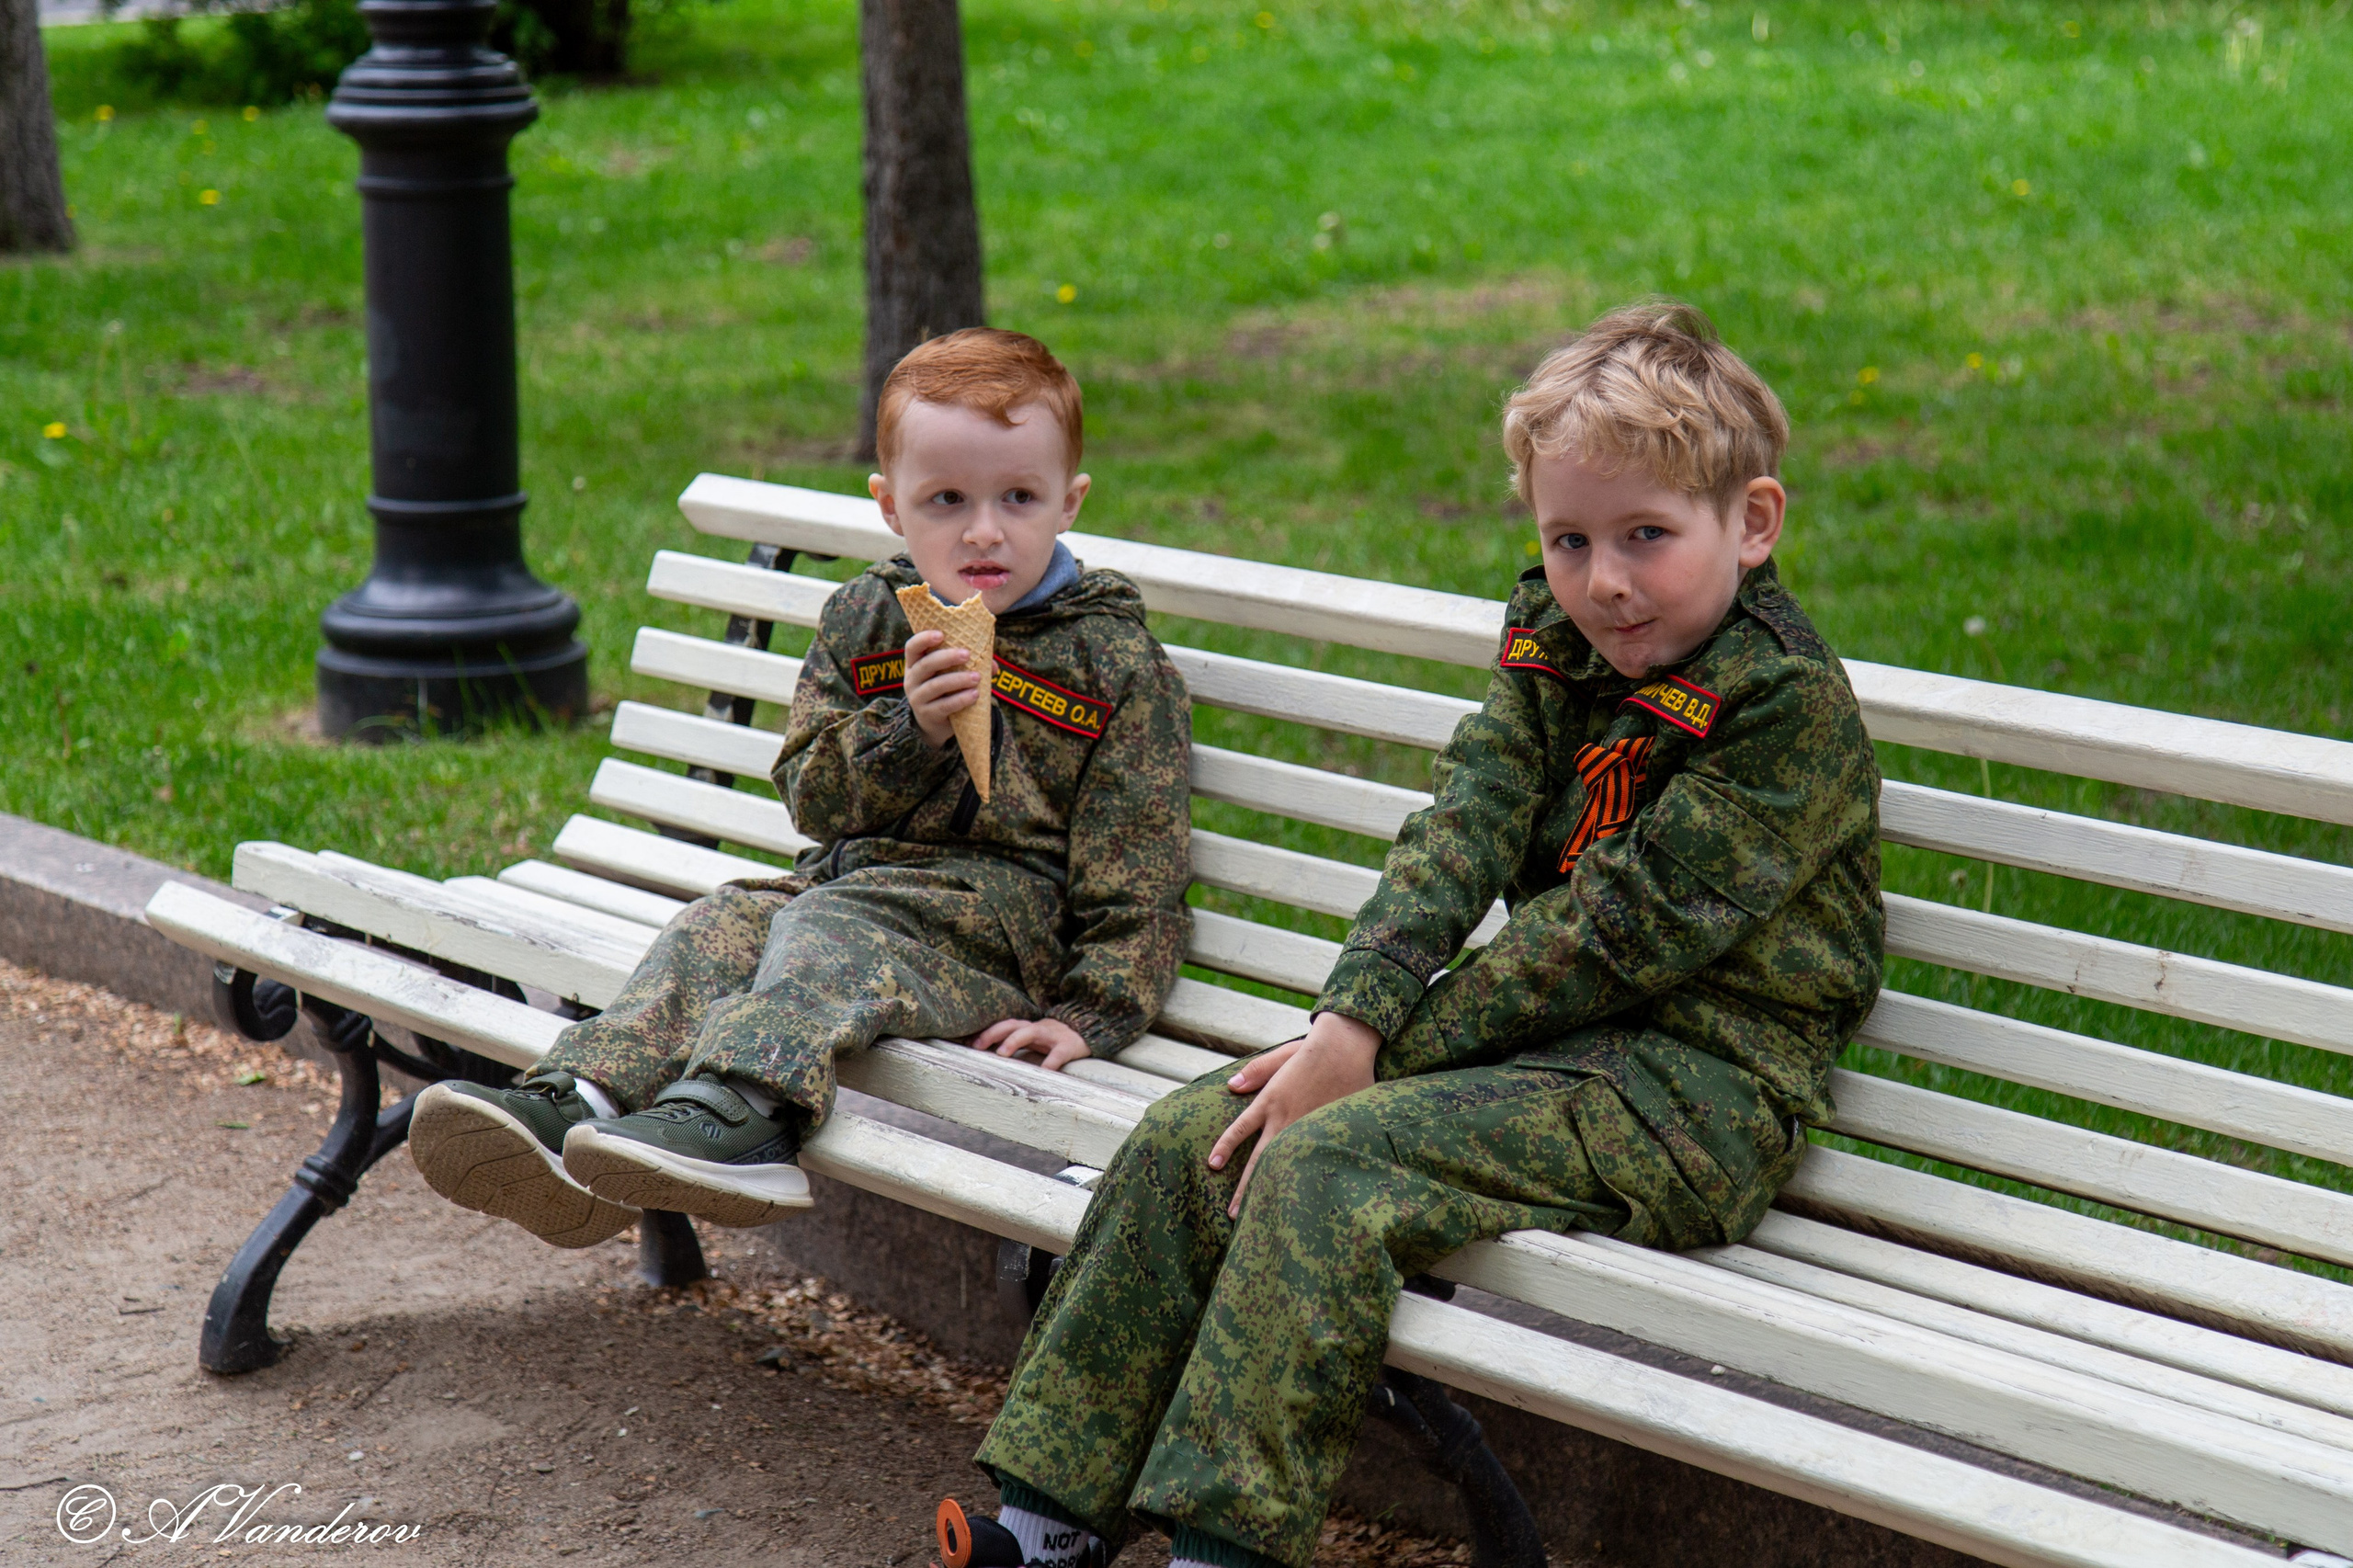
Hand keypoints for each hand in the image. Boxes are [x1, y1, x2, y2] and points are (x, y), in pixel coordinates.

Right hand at [905, 628, 984, 749]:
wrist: (937, 724)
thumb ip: (970, 666)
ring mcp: (917, 698)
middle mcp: (912, 680)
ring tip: (977, 677)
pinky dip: (960, 699)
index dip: (923, 639)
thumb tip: (993, 666)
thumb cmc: (947, 691)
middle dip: (947, 658)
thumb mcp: (952, 675)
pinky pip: (943, 706)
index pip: (912, 647)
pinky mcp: (927, 715)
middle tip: (967, 654)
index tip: (941, 634)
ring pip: (935, 686)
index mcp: (915, 664)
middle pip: (925, 665)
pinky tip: (974, 695)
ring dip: (958, 679)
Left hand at [969, 1016, 1090, 1072]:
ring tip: (1002, 1053)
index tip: (967, 1044)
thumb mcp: (1034, 1040)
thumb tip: (989, 1057)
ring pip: (1031, 1032)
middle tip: (976, 1046)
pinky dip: (1050, 1062)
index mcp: (1027, 1027)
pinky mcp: (1068, 1046)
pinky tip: (1043, 1073)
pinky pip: (1058, 1054)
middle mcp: (1037, 1028)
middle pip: (1011, 1025)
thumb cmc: (1054, 1040)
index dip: (985, 1032)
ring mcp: (1052, 1035)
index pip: (1003, 1025)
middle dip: (992, 1033)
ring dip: (1014, 1040)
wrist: (1089, 1031)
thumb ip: (1015, 1045)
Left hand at [1208, 1011, 1379, 1216]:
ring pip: (1281, 1164)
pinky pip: (1310, 1156)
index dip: (1225, 1147)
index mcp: (1269, 1101)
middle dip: (1245, 1188)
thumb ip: (1256, 1072)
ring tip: (1258, 1214)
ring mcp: (1304, 1128)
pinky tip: (1301, 1196)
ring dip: (1268, 1189)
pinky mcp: (1324, 1130)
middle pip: (1258, 1159)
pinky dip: (1303, 1176)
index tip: (1213, 1165)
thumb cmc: (1312, 1052)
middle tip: (1232, 1215)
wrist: (1344, 1049)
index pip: (1240, 1129)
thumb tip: (1231, 1086)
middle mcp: (1284, 1119)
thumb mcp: (1279, 1057)